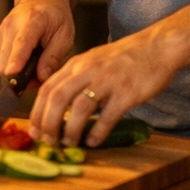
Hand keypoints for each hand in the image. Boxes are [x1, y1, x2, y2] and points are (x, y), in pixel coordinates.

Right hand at [0, 0, 75, 86]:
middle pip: (6, 58)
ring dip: (16, 74)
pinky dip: (11, 67)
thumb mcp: (65, 35)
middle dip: (21, 77)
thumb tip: (42, 77)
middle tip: (40, 77)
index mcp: (32, 20)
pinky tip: (24, 63)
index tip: (12, 74)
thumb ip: (53, 57)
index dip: (16, 60)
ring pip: (1, 64)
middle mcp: (11, 24)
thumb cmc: (55, 15)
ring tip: (34, 68)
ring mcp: (1, 31)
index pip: (21, 43)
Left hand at [30, 25, 181, 147]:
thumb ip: (75, 78)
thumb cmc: (123, 58)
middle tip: (47, 140)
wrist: (156, 47)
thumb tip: (57, 105)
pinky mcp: (126, 93)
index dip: (37, 111)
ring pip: (78, 108)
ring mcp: (107, 81)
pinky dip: (97, 132)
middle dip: (48, 123)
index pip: (48, 88)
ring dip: (70, 130)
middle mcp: (88, 70)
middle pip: (57, 98)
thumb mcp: (93, 61)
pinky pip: (107, 117)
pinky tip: (93, 141)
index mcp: (77, 63)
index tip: (34, 129)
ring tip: (69, 143)